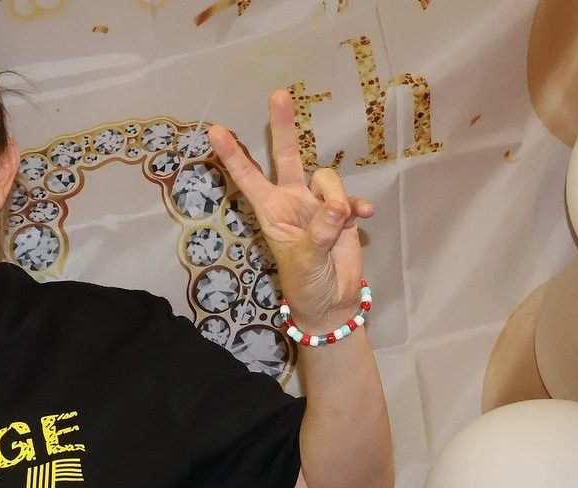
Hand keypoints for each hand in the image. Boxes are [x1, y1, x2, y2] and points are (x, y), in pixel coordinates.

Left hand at [208, 90, 374, 331]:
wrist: (332, 302)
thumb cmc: (305, 284)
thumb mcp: (305, 261)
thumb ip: (320, 232)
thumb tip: (336, 205)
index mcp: (271, 211)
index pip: (248, 178)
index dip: (233, 155)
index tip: (214, 130)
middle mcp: (292, 200)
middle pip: (287, 156)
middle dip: (283, 126)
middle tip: (278, 94)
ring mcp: (318, 204)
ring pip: (327, 179)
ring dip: (336, 199)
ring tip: (338, 228)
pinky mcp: (342, 212)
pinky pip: (351, 197)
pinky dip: (357, 207)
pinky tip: (363, 220)